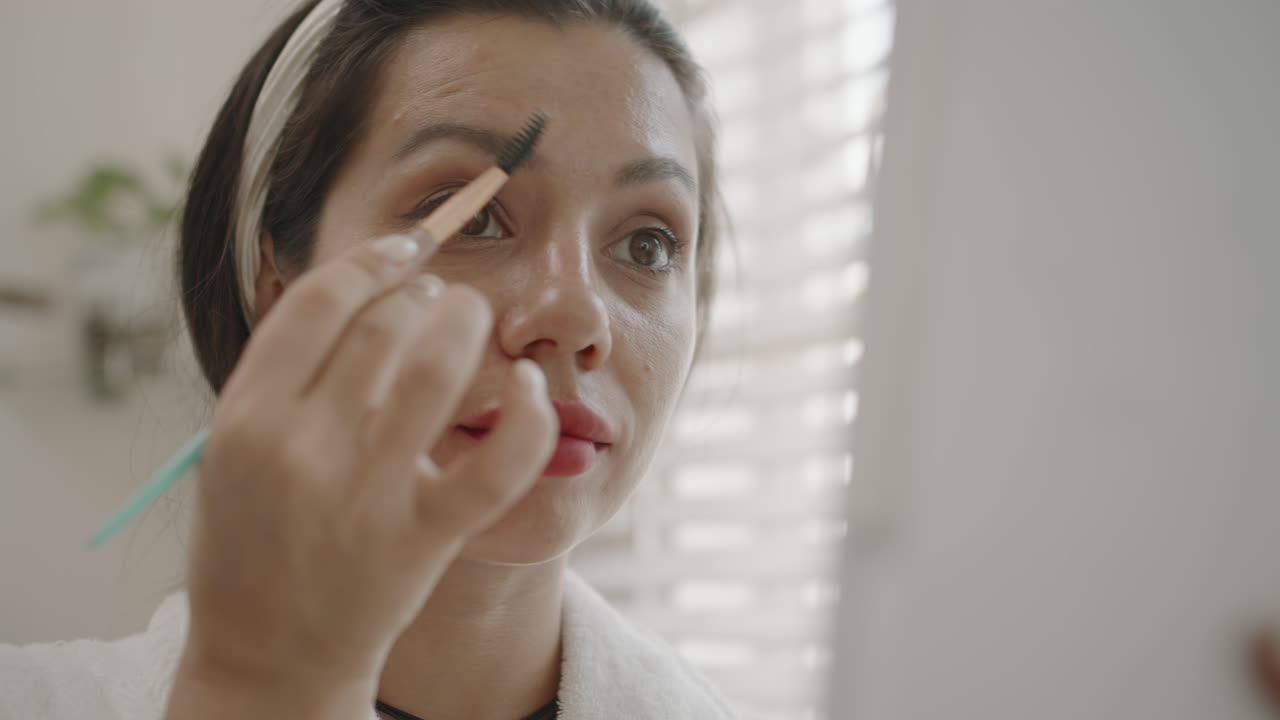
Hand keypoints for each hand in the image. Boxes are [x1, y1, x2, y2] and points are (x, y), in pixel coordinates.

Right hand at [178, 235, 557, 687]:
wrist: (268, 653)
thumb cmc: (253, 540)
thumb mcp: (237, 447)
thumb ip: (287, 372)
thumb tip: (366, 285)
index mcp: (248, 417)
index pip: (322, 301)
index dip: (373, 259)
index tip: (406, 247)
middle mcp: (305, 447)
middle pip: (384, 324)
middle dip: (423, 292)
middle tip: (437, 296)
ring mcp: (368, 494)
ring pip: (437, 368)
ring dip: (466, 325)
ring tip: (469, 319)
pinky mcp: (425, 537)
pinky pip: (497, 463)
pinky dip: (527, 416)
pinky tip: (528, 388)